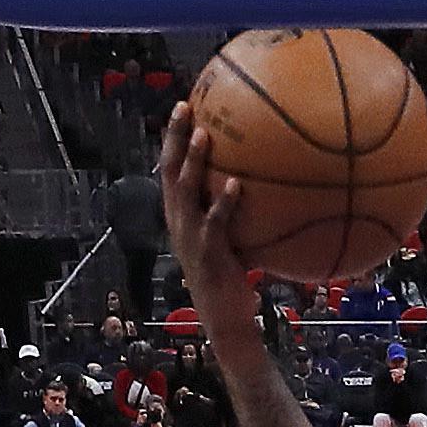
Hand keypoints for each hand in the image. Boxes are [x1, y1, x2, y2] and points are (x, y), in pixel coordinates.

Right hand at [159, 108, 252, 314]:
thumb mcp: (227, 239)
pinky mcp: (209, 254)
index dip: (170, 139)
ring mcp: (190, 237)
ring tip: (204, 136)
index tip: (181, 108)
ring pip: (185, 192)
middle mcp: (179, 222)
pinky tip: (235, 185)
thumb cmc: (231, 278)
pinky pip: (215, 223)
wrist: (225, 319)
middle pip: (169, 171)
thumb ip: (233, 214)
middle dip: (173, 137)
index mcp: (179, 216)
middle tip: (184, 107)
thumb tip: (258, 185)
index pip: (168, 169)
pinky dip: (223, 203)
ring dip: (192, 162)